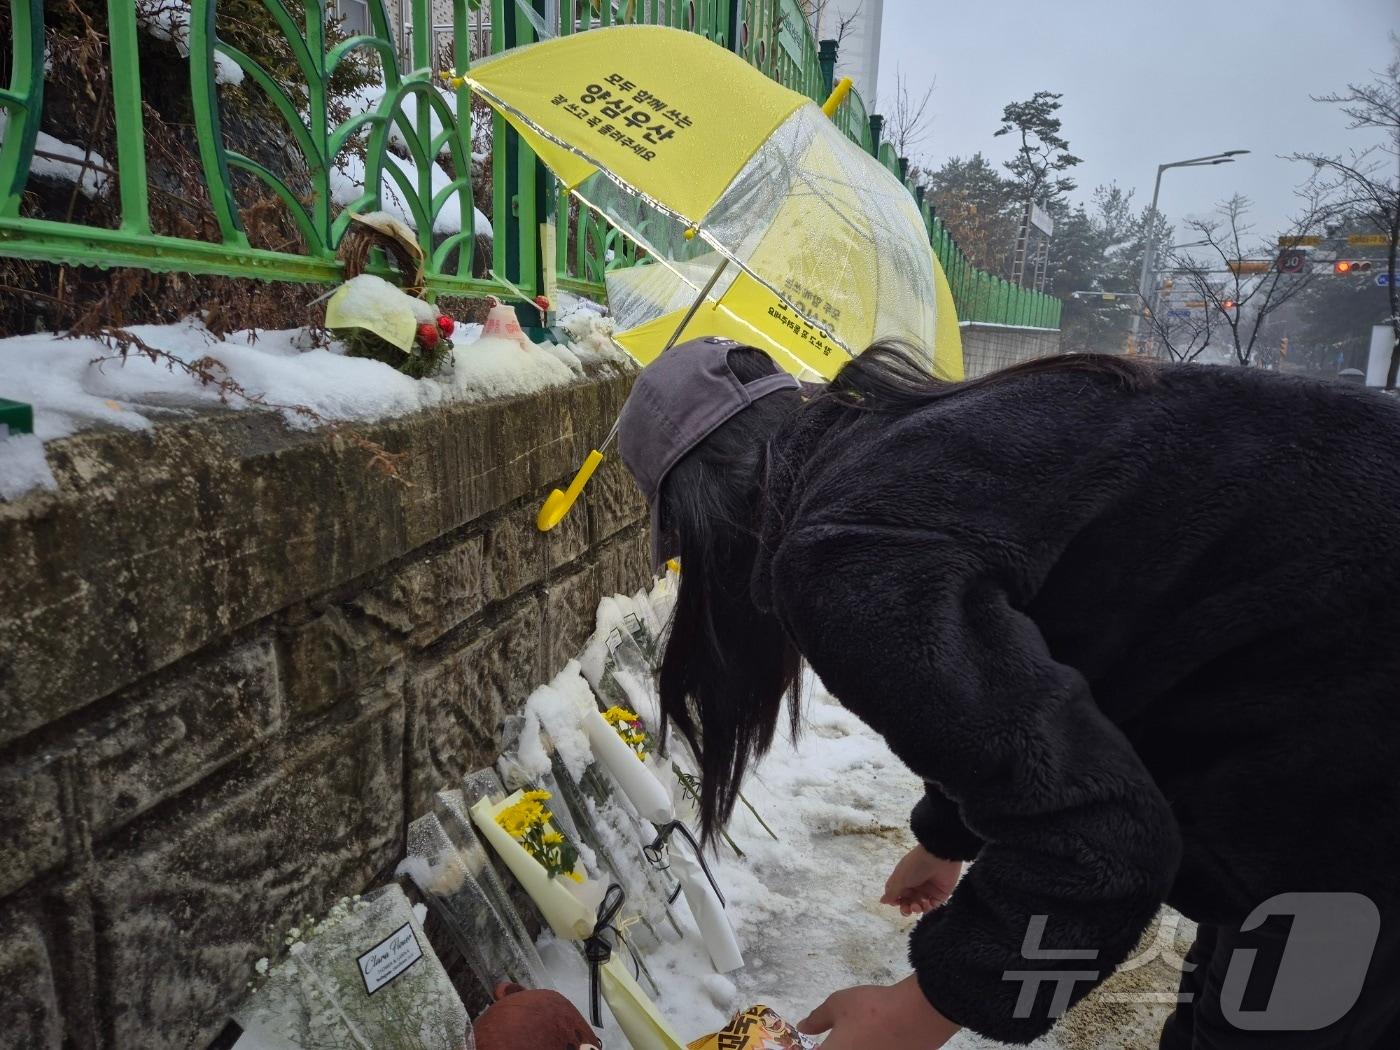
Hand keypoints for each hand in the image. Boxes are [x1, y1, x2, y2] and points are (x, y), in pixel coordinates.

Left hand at [797, 975, 959, 1048]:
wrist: (916, 1016)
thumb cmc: (871, 1009)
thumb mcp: (837, 1005)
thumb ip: (817, 1020)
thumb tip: (803, 1028)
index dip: (804, 1049)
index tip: (808, 1042)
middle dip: (832, 1047)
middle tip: (835, 1038)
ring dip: (850, 1048)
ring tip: (856, 1037)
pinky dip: (869, 1048)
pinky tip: (873, 1041)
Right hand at [881, 846, 962, 916]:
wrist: (938, 858)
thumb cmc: (915, 866)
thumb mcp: (900, 878)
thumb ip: (892, 892)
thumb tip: (882, 901)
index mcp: (904, 879)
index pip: (896, 894)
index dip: (895, 900)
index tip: (895, 902)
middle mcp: (915, 885)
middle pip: (907, 902)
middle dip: (905, 908)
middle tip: (907, 910)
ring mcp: (927, 890)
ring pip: (919, 906)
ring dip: (916, 909)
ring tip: (916, 906)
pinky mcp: (939, 894)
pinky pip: (931, 906)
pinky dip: (927, 908)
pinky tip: (925, 904)